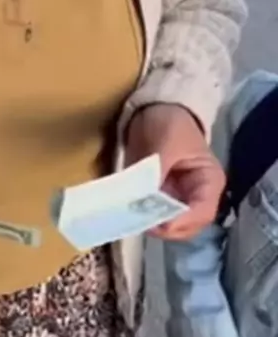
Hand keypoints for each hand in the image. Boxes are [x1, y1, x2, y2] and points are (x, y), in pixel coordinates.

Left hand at [125, 104, 224, 239]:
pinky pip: (153, 216)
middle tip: (138, 220)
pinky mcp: (161, 199)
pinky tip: (128, 212)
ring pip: (169, 226)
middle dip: (164, 227)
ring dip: (150, 224)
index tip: (158, 223)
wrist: (156, 109)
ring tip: (131, 216)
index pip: (202, 212)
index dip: (182, 221)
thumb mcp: (165, 143)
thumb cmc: (170, 122)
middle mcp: (197, 197)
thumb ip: (158, 171)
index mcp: (209, 181)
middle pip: (186, 226)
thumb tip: (146, 198)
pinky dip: (142, 217)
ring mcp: (179, 200)